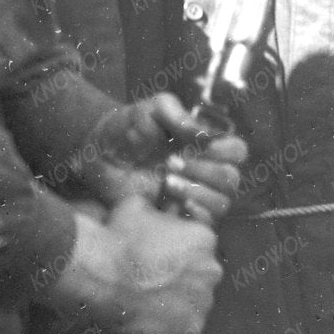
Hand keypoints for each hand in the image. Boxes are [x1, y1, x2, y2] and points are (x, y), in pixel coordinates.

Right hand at [47, 199, 222, 333]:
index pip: (200, 246)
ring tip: (149, 301)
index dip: (180, 251)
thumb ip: (158, 210)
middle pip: (201, 275)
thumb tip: (158, 209)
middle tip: (154, 279)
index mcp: (204, 238)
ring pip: (195, 302)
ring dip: (178, 301)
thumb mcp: (138, 205)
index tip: (163, 258)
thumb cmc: (117, 237)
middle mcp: (211, 270)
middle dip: (182, 277)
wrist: (102, 273)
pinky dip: (171, 325)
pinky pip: (185, 327)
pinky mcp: (190, 329)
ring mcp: (203, 302)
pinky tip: (151, 318)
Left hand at [91, 93, 246, 225]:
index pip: (236, 150)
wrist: (96, 157)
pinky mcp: (179, 216)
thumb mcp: (150, 110)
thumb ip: (178, 116)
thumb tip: (207, 136)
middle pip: (232, 178)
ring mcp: (193, 195)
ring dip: (199, 191)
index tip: (197, 146)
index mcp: (204, 144)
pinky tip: (176, 202)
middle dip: (205, 171)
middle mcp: (205, 171)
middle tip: (171, 162)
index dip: (224, 150)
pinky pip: (206, 223)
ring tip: (167, 181)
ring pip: (223, 202)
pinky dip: (197, 212)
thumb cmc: (126, 129)